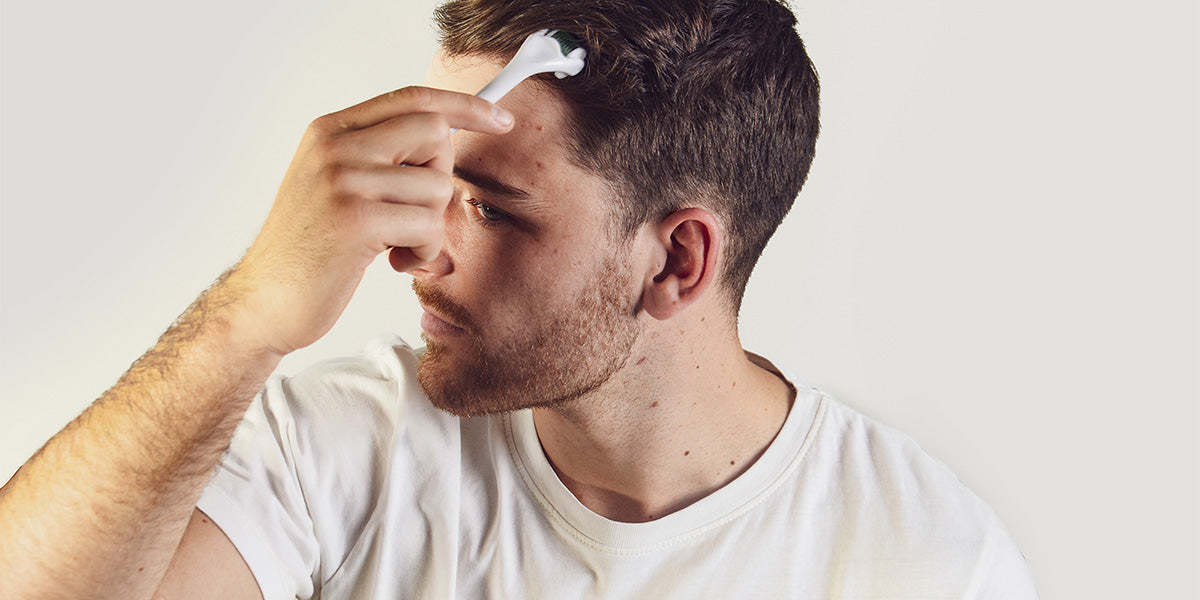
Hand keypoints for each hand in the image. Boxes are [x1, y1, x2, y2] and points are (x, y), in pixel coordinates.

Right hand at [225, 86, 513, 355]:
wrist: (262, 302)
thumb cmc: (308, 251)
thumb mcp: (336, 187)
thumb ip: (379, 159)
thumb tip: (444, 140)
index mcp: (330, 131)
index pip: (411, 98)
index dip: (463, 105)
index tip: (499, 118)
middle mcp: (334, 146)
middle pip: (433, 132)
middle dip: (442, 178)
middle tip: (416, 213)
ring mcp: (343, 179)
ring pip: (437, 187)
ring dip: (432, 229)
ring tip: (400, 248)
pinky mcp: (356, 219)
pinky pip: (428, 226)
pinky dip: (425, 252)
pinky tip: (397, 263)